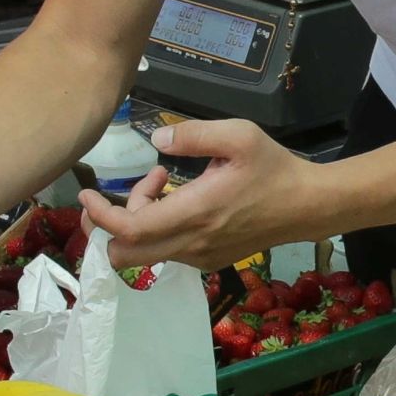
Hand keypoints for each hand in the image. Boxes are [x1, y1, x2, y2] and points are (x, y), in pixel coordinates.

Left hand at [79, 118, 323, 274]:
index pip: (130, 230)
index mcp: (196, 213)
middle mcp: (192, 243)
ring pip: (143, 252)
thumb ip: (193, 134)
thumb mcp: (238, 135)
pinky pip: (164, 252)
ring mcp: (199, 258)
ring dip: (137, 220)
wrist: (308, 206)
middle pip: (125, 255)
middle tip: (111, 196)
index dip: (101, 215)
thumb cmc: (273, 168)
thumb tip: (155, 142)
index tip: (87, 194)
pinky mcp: (207, 261)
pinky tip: (175, 199)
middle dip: (107, 228)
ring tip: (160, 182)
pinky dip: (155, 229)